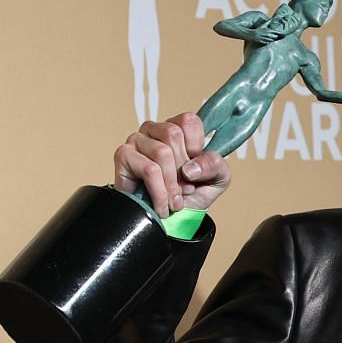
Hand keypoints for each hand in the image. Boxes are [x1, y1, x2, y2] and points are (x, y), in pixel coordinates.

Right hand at [114, 112, 230, 216]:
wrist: (171, 222)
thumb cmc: (191, 195)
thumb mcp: (218, 179)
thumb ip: (215, 165)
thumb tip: (190, 167)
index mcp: (177, 128)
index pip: (188, 120)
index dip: (195, 146)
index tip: (195, 168)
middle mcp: (154, 130)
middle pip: (173, 134)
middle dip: (183, 168)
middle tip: (185, 189)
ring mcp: (137, 141)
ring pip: (161, 152)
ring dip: (172, 184)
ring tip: (174, 201)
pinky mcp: (123, 156)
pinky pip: (149, 170)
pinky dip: (160, 192)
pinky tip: (162, 206)